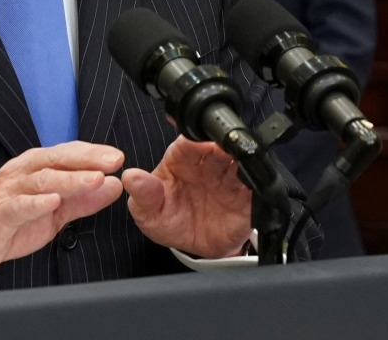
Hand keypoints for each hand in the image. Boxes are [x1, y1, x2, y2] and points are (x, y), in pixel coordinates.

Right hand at [0, 142, 124, 286]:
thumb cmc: (9, 221)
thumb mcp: (53, 211)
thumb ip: (83, 200)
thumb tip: (114, 186)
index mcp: (35, 168)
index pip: (67, 153)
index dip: (93, 153)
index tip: (117, 157)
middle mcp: (22, 173)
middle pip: (56, 159)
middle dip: (87, 159)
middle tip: (113, 160)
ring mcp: (8, 191)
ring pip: (42, 180)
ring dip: (70, 179)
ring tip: (94, 179)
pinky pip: (17, 206)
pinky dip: (36, 203)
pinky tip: (53, 201)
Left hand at [122, 136, 251, 258]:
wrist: (195, 249)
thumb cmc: (169, 220)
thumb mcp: (148, 212)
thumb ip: (143, 194)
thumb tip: (131, 177)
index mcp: (182, 158)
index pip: (189, 141)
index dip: (195, 140)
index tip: (199, 144)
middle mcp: (207, 164)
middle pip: (219, 146)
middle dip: (222, 146)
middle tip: (222, 152)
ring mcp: (228, 179)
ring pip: (240, 162)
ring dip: (242, 161)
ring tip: (238, 169)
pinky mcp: (247, 197)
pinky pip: (256, 187)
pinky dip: (256, 184)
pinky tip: (251, 188)